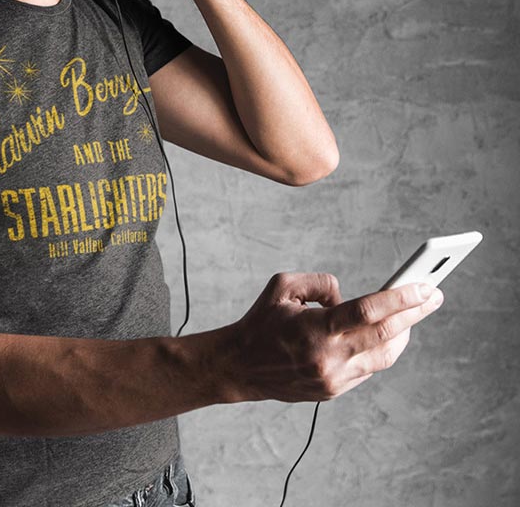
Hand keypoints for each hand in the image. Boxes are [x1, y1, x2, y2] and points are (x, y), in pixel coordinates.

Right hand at [225, 272, 443, 402]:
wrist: (241, 366)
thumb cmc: (261, 321)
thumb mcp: (283, 287)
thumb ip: (320, 283)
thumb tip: (347, 297)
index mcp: (315, 328)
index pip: (368, 311)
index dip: (400, 298)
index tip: (424, 286)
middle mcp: (328, 357)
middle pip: (385, 334)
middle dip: (414, 313)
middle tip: (433, 295)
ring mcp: (333, 378)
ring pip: (384, 356)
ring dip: (402, 334)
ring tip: (411, 315)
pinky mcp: (334, 391)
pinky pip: (368, 369)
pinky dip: (380, 349)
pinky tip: (383, 335)